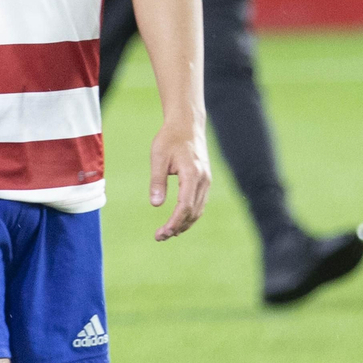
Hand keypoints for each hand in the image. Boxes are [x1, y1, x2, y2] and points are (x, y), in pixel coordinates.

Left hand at [150, 120, 210, 241]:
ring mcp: (206, 181)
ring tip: (167, 233)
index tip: (162, 233)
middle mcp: (203, 180)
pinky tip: (178, 221)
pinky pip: (199, 203)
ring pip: (198, 210)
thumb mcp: (158, 156)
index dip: (174, 222)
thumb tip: (155, 205)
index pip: (185, 206)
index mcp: (192, 174)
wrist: (186, 125)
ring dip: (184, 224)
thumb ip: (157, 181)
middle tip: (160, 237)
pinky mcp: (205, 181)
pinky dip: (189, 215)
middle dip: (178, 227)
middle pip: (193, 212)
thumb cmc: (169, 138)